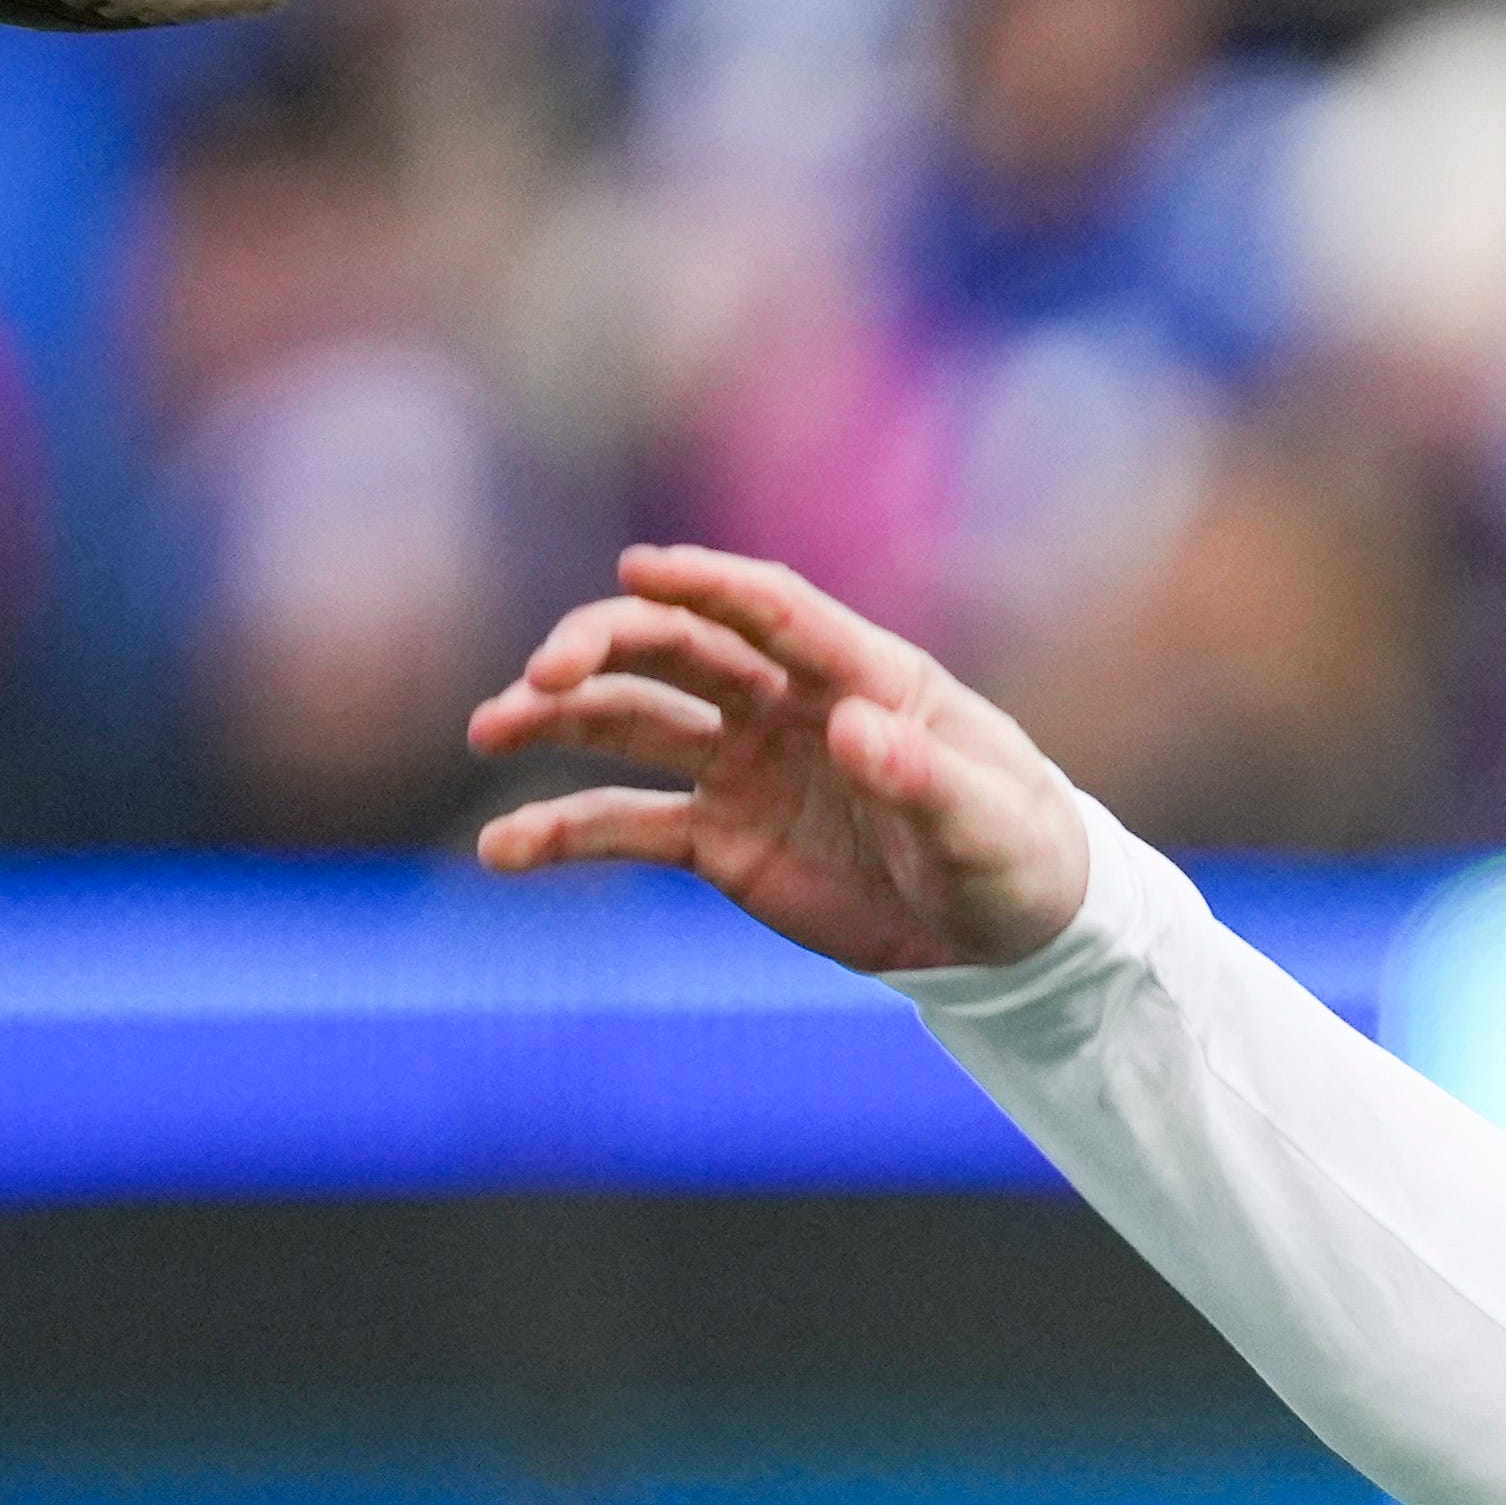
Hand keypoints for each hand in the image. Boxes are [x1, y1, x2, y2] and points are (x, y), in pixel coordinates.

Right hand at [463, 545, 1091, 976]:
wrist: (1007, 935)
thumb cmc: (1016, 854)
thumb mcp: (988, 824)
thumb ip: (926, 778)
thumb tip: (857, 732)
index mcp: (863, 675)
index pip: (772, 608)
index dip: (706, 583)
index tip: (640, 569)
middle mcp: (787, 705)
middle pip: (678, 649)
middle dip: (602, 647)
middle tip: (541, 672)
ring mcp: (743, 767)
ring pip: (632, 722)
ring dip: (557, 718)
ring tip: (490, 728)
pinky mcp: (718, 838)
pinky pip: (626, 826)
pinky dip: (562, 832)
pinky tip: (502, 851)